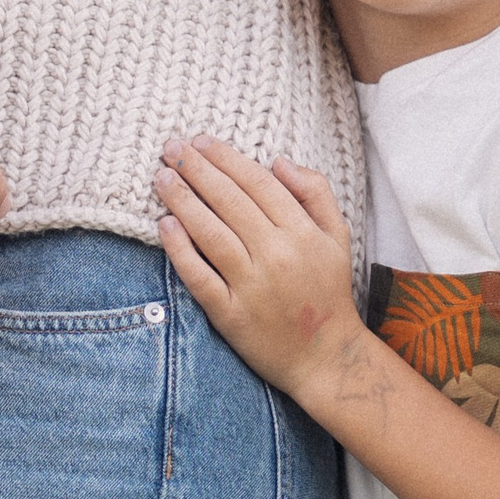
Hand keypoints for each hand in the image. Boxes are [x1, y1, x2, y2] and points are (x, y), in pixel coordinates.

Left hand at [151, 136, 361, 395]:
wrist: (326, 357)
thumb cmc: (328, 290)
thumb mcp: (337, 236)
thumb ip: (315, 193)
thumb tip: (278, 161)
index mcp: (302, 232)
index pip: (257, 183)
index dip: (225, 158)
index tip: (200, 141)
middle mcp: (277, 255)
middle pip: (229, 202)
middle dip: (196, 170)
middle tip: (170, 148)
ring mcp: (252, 286)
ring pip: (211, 233)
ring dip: (183, 201)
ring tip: (161, 177)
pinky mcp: (231, 315)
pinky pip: (200, 276)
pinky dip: (180, 250)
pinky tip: (164, 225)